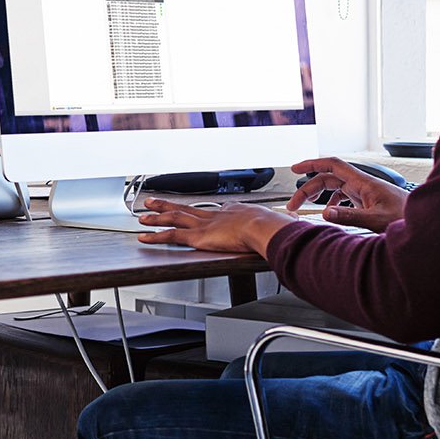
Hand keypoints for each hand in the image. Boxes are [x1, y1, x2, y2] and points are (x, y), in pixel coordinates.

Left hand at [136, 198, 291, 255]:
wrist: (265, 227)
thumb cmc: (274, 227)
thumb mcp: (280, 221)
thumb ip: (285, 223)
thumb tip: (296, 222)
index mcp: (234, 211)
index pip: (214, 210)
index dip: (202, 210)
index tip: (195, 209)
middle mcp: (216, 215)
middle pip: (187, 208)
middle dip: (169, 205)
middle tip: (153, 202)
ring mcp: (205, 225)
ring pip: (175, 218)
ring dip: (157, 217)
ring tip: (143, 215)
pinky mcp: (198, 237)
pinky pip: (171, 236)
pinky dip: (156, 235)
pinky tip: (144, 236)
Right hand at [286, 157, 407, 231]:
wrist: (426, 223)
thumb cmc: (407, 219)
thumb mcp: (377, 220)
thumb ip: (351, 217)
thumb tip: (326, 212)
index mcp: (364, 183)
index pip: (333, 165)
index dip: (312, 164)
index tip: (295, 168)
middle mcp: (363, 185)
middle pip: (329, 178)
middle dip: (309, 188)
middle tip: (294, 204)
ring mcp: (365, 193)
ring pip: (335, 188)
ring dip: (318, 195)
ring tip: (307, 207)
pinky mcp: (368, 202)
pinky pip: (344, 197)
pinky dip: (331, 202)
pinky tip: (329, 211)